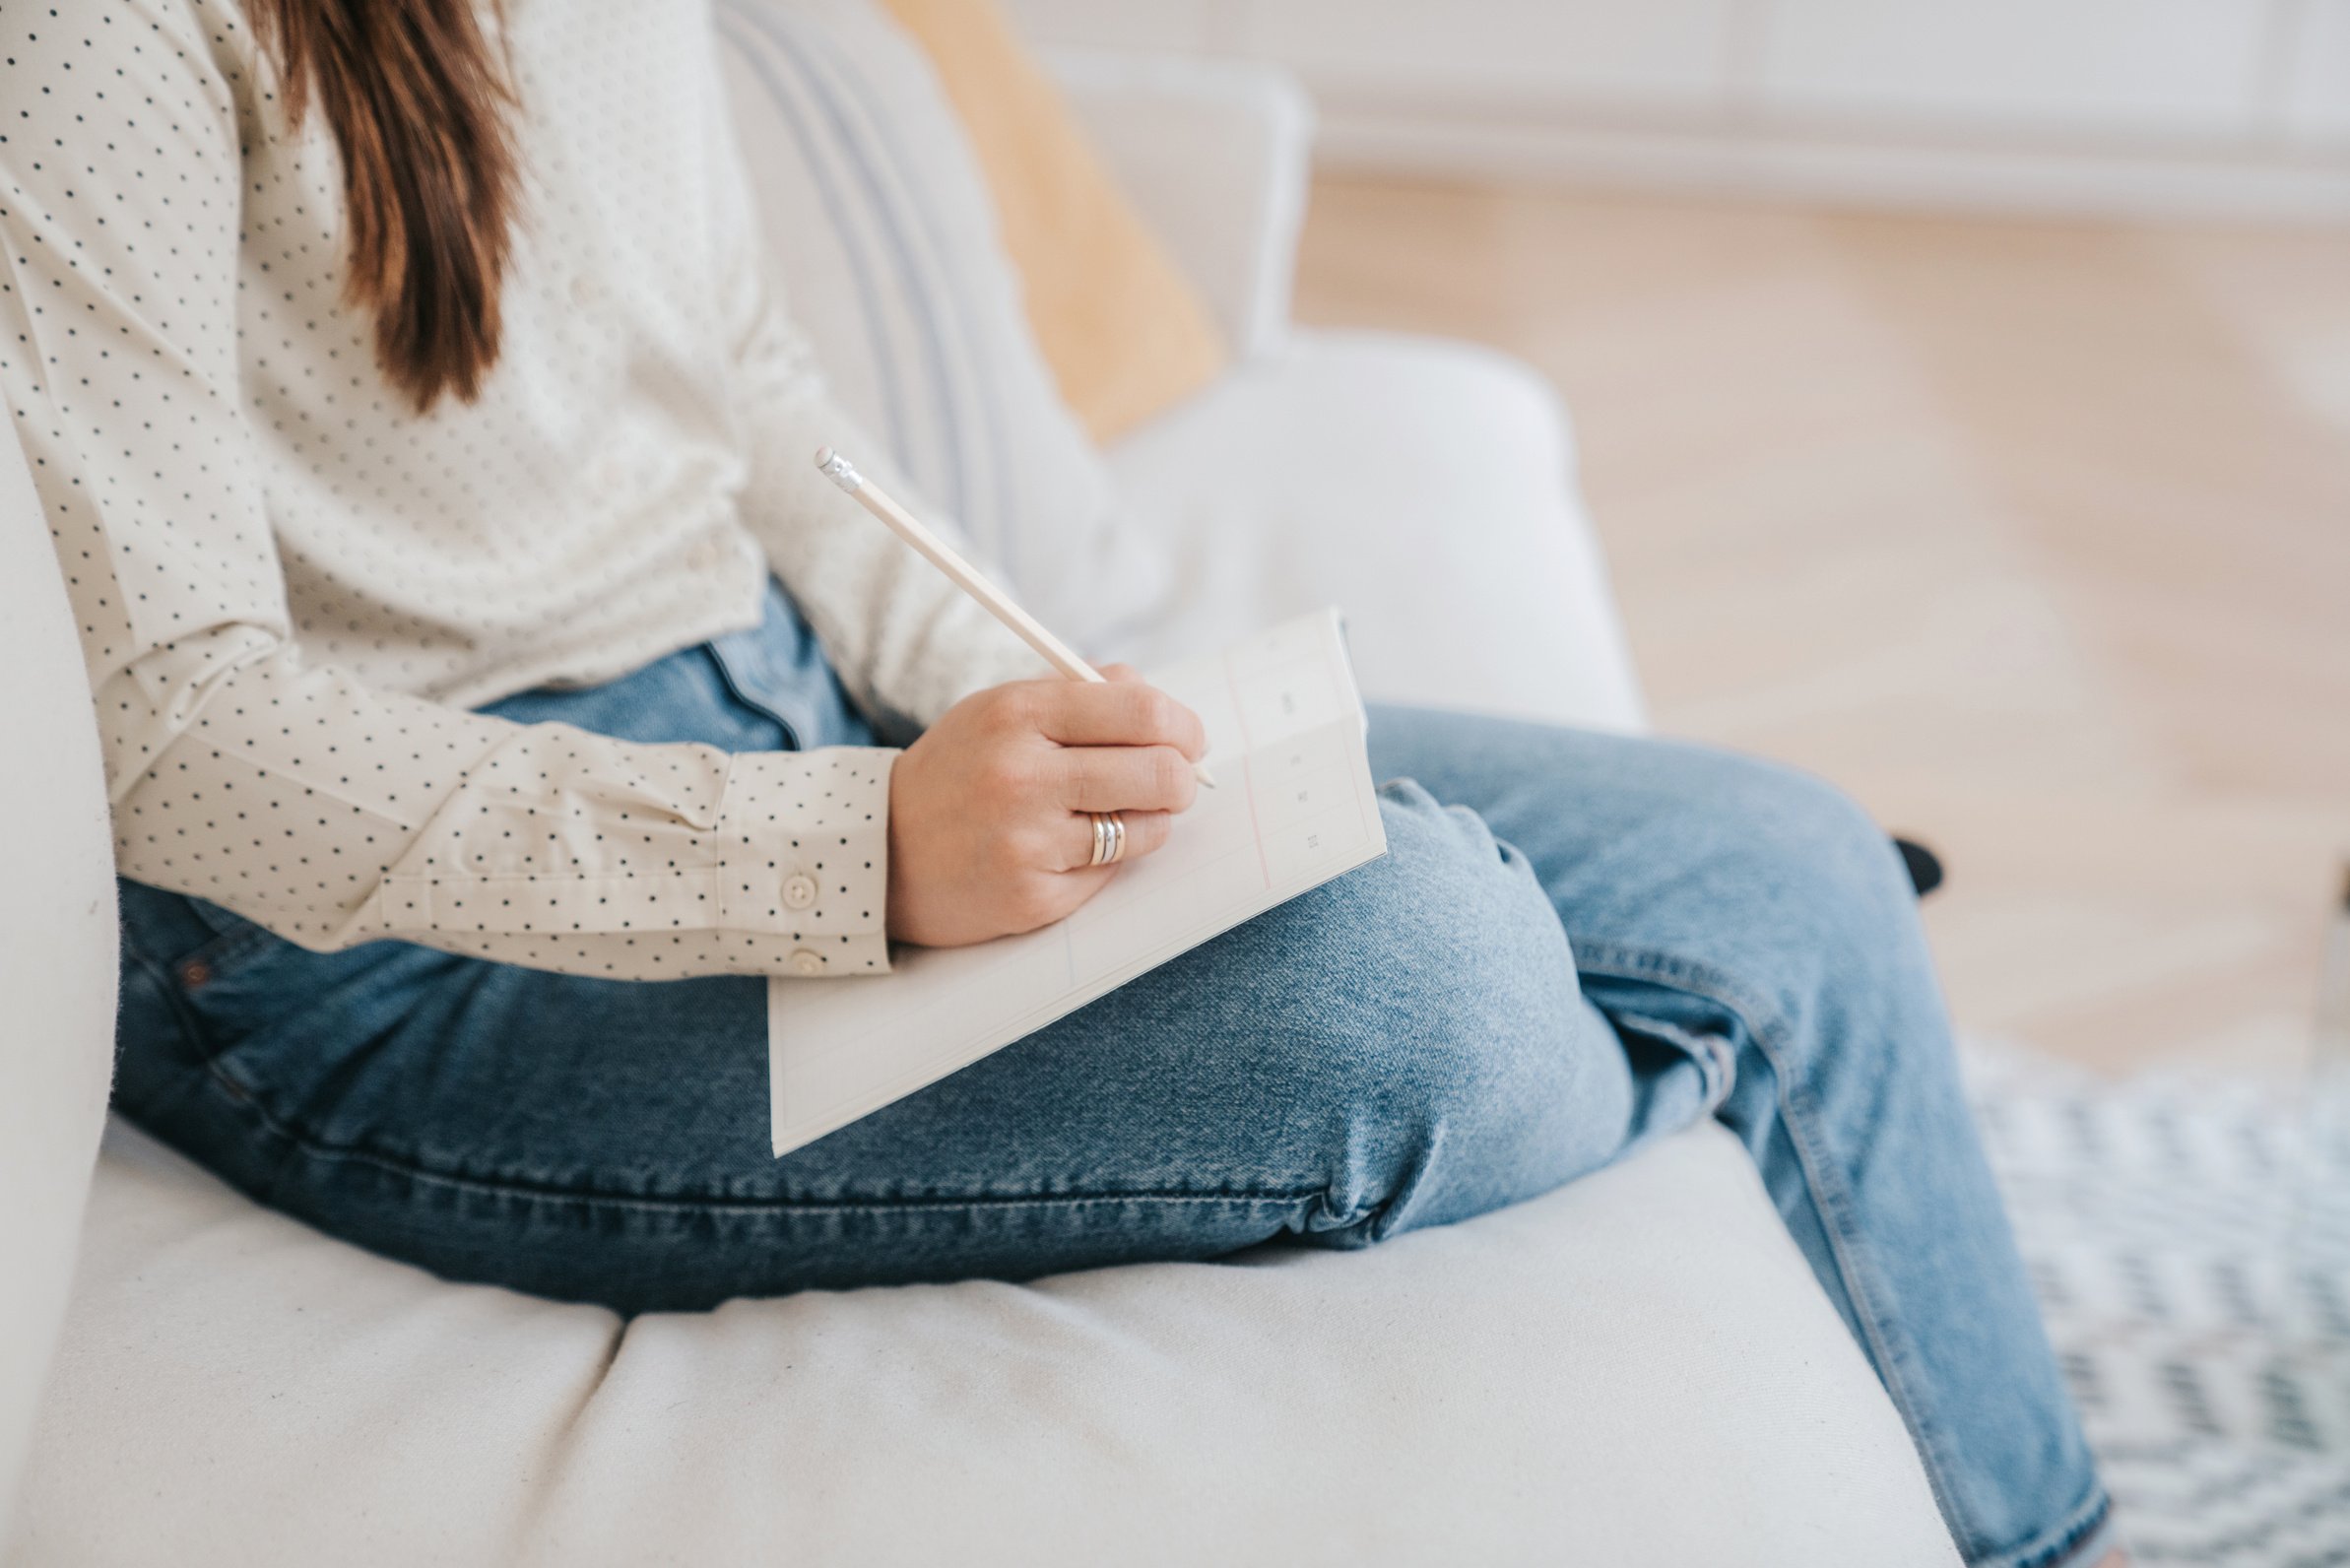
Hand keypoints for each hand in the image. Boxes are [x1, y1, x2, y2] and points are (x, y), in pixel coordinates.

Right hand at [886, 665, 1207, 946]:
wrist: (882, 852)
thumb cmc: (961, 771)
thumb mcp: (1003, 709)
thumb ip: (1085, 695)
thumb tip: (1168, 712)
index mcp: (1017, 713)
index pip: (1141, 712)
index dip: (1183, 726)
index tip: (1187, 738)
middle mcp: (1021, 776)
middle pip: (1160, 774)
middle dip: (1181, 778)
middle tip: (1172, 781)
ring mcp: (1027, 843)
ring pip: (1147, 829)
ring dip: (1146, 821)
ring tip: (1109, 814)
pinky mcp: (1033, 898)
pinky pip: (1110, 873)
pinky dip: (1103, 860)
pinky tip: (1064, 850)